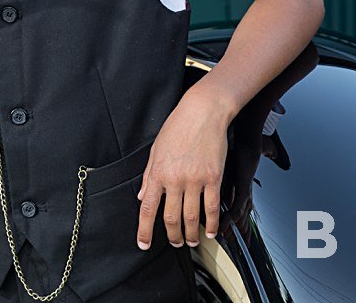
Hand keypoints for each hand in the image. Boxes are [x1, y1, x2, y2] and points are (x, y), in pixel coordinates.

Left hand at [135, 93, 228, 248]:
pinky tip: (210, 231)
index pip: (147, 208)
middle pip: (171, 218)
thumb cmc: (178, 126)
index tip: (143, 244)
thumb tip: (142, 197)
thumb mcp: (156, 150)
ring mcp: (195, 180)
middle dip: (172, 236)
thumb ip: (149, 176)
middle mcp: (175, 179)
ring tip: (192, 241)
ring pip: (191, 217)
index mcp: (158, 173)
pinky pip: (212, 207)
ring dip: (191, 234)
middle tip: (175, 243)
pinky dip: (211, 223)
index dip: (144, 230)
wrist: (203, 111)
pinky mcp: (213, 177)